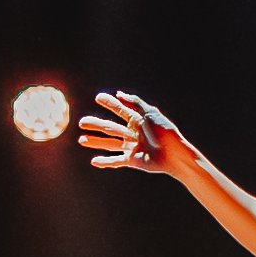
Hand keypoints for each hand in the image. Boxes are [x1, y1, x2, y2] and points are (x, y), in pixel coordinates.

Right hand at [77, 90, 192, 177]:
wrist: (174, 154)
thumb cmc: (165, 132)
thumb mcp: (151, 113)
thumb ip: (135, 103)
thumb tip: (119, 94)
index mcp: (137, 120)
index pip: (119, 110)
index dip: (109, 103)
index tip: (98, 97)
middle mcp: (132, 133)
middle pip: (110, 128)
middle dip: (95, 125)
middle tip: (81, 122)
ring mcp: (131, 147)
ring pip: (109, 144)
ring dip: (95, 142)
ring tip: (81, 140)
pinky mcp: (132, 160)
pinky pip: (116, 161)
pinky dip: (105, 162)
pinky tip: (93, 161)